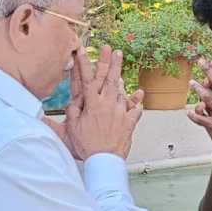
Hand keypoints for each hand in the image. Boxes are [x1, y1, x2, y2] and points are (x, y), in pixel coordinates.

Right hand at [66, 45, 143, 159]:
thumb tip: (72, 101)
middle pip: (109, 79)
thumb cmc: (88, 147)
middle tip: (114, 50)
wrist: (104, 160)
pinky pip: (135, 109)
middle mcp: (108, 105)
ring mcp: (120, 112)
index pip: (87, 79)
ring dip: (120, 80)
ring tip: (119, 69)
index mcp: (92, 104)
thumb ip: (73, 112)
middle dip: (111, 62)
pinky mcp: (129, 122)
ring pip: (121, 92)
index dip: (84, 63)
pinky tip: (139, 94)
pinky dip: (136, 102)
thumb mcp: (72, 128)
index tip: (82, 50)